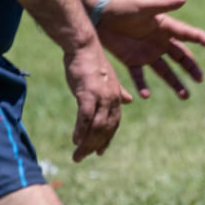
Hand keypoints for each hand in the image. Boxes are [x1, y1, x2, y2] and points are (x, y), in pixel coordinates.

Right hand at [63, 45, 130, 161]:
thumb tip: (129, 101)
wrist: (84, 46)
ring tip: (77, 155)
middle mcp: (112, 99)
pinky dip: (81, 130)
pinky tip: (75, 140)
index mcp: (117, 97)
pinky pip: (85, 116)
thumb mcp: (110, 79)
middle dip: (95, 145)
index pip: (113, 124)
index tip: (99, 151)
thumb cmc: (93, 62)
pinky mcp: (88, 93)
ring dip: (86, 143)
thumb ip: (119, 92)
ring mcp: (101, 96)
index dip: (106, 139)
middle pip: (105, 129)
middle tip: (82, 157)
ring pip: (96, 127)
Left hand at [96, 0, 204, 99]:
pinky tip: (146, 95)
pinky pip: (140, 76)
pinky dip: (143, 86)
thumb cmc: (122, 7)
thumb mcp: (143, 6)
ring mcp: (147, 53)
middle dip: (191, 68)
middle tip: (200, 79)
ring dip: (175, 83)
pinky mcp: (132, 61)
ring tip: (185, 96)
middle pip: (180, 57)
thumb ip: (164, 5)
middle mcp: (160, 42)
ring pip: (165, 71)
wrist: (99, 15)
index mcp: (165, 27)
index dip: (198, 37)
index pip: (186, 34)